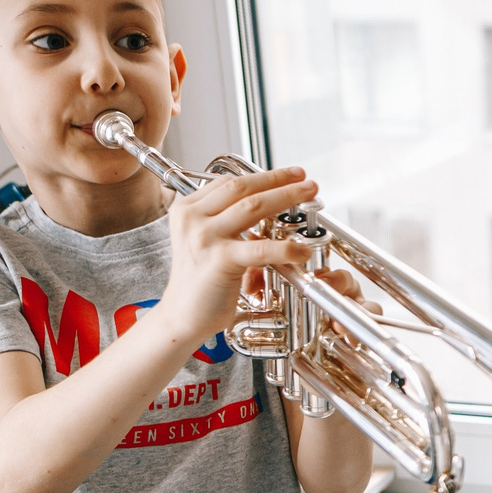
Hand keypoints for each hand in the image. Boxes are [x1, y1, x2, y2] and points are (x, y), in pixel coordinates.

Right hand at [158, 166, 319, 344]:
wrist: (182, 317)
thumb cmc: (200, 283)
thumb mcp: (206, 241)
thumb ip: (226, 220)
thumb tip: (264, 202)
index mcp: (187, 210)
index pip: (228, 182)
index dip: (262, 176)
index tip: (286, 175)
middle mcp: (193, 218)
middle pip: (242, 187)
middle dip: (278, 179)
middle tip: (304, 178)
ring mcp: (205, 237)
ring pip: (253, 206)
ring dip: (287, 197)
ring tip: (309, 194)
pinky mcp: (219, 260)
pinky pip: (260, 248)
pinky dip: (286, 248)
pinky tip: (301, 250)